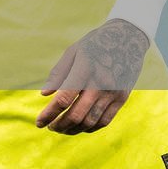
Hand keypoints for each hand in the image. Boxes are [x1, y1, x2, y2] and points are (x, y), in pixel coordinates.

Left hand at [36, 17, 149, 133]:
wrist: (128, 39)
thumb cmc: (95, 44)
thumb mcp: (73, 51)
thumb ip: (58, 73)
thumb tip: (44, 94)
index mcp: (84, 69)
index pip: (64, 98)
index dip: (49, 113)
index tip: (39, 122)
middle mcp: (100, 83)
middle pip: (77, 114)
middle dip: (59, 125)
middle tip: (49, 127)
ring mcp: (113, 93)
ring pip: (90, 121)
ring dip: (73, 129)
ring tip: (61, 128)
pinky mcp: (122, 98)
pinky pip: (105, 121)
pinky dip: (90, 128)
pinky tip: (79, 127)